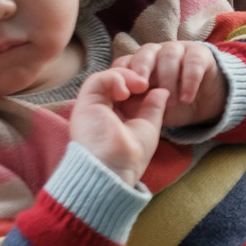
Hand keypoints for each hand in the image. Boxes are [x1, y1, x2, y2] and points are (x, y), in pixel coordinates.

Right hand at [68, 68, 166, 184]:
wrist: (115, 169)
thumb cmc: (130, 156)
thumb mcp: (148, 127)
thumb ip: (153, 107)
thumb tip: (162, 91)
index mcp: (112, 118)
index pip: (123, 92)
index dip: (138, 85)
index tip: (155, 87)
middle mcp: (99, 111)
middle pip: (114, 83)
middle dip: (133, 78)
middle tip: (148, 83)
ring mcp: (90, 107)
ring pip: (105, 78)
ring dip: (126, 76)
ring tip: (140, 84)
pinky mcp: (84, 104)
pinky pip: (96, 80)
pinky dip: (114, 78)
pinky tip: (126, 90)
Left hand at [120, 41, 228, 130]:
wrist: (202, 105)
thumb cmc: (170, 105)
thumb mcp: (150, 108)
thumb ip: (134, 105)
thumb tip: (117, 106)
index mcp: (139, 64)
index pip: (125, 63)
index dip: (122, 75)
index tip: (122, 94)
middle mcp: (157, 53)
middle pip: (145, 52)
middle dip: (142, 68)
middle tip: (142, 87)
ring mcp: (179, 50)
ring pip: (169, 56)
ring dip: (168, 80)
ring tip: (171, 103)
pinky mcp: (200, 55)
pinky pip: (193, 63)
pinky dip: (189, 81)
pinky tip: (186, 98)